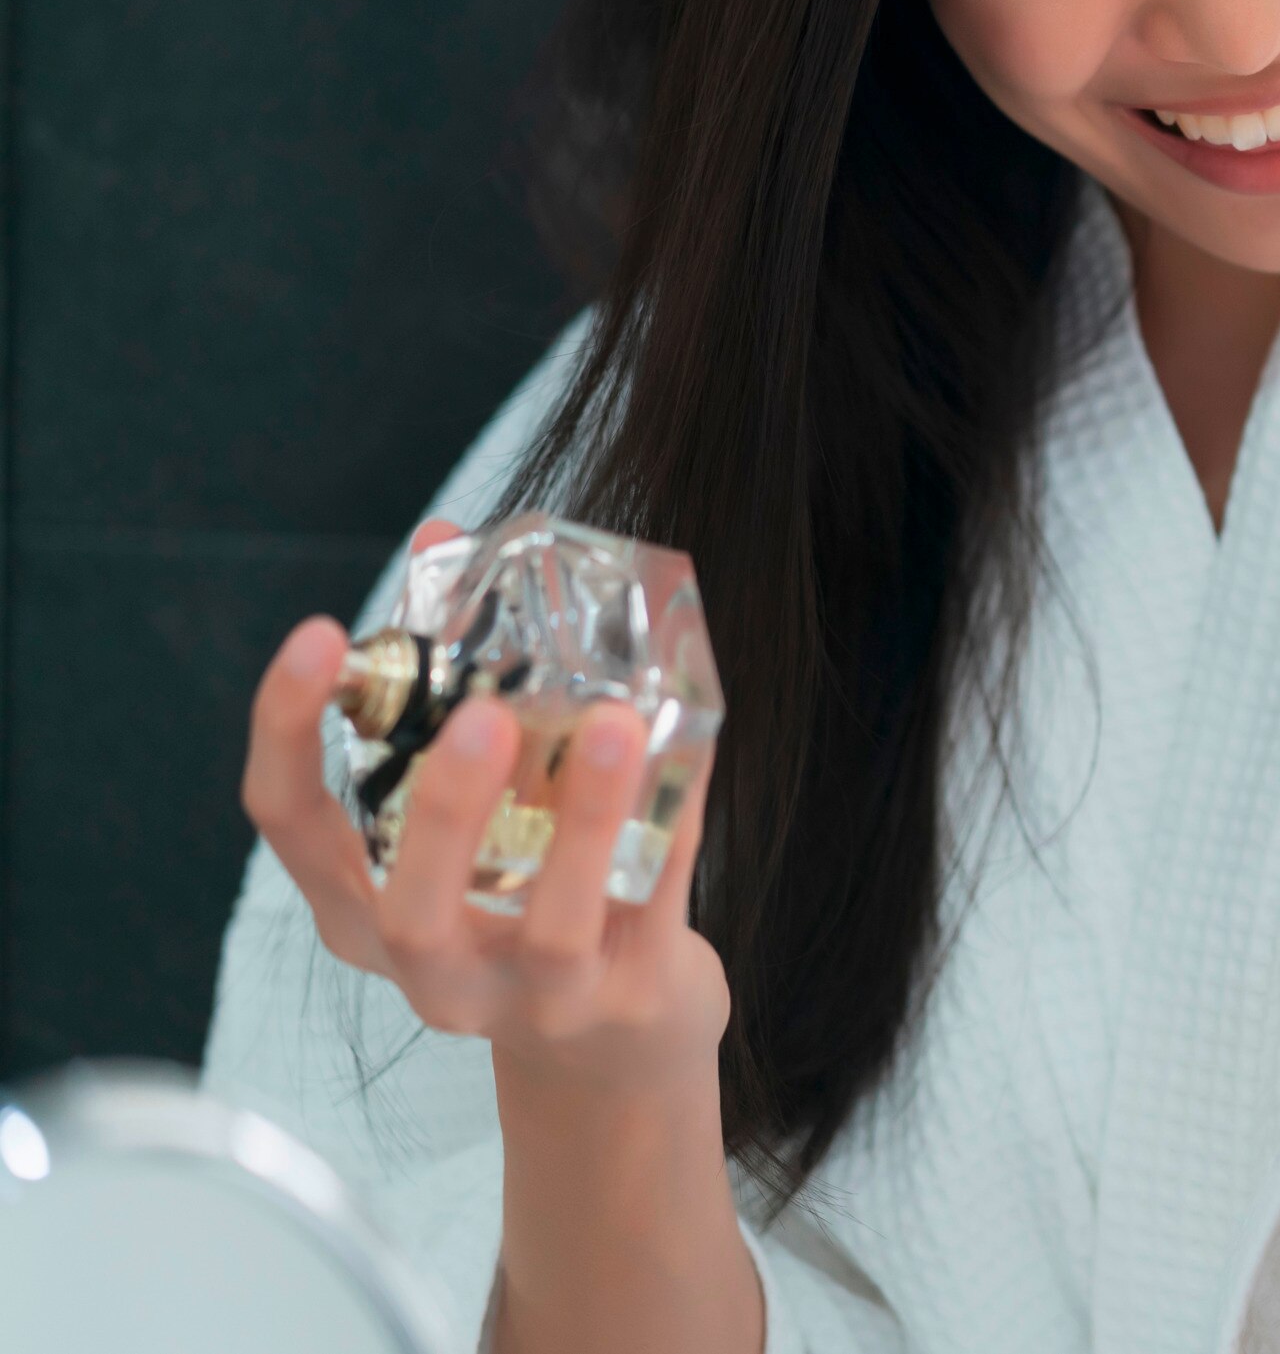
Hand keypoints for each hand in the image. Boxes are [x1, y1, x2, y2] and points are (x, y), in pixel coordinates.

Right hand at [239, 519, 728, 1097]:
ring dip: (587, 821)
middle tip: (479, 714)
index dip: (286, 731)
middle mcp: (431, 964)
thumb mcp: (468, 807)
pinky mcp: (627, 998)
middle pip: (412, 906)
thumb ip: (451, 679)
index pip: (287, 823)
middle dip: (444, 809)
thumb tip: (444, 535)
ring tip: (617, 722)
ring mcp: (532, 997)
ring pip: (553, 926)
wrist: (615, 1041)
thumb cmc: (522, 891)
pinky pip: (658, 907)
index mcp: (363, 903)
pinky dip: (678, 826)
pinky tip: (696, 747)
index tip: (320, 635)